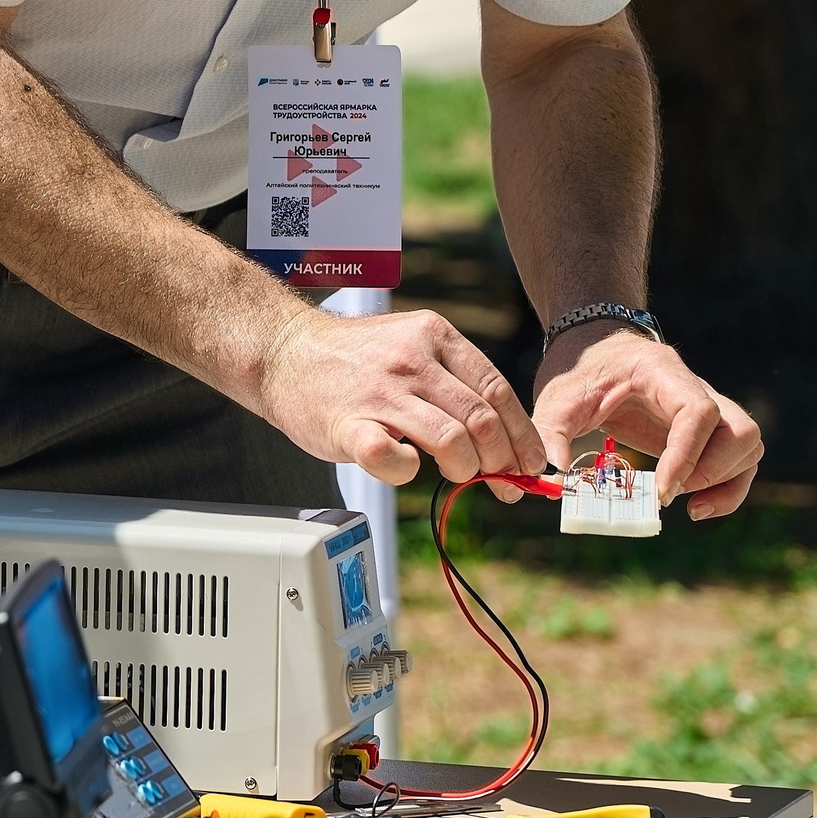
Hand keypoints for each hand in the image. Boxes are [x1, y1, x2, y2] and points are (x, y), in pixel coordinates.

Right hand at [256, 306, 545, 495]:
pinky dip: (407, 472)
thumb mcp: (410, 344)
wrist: (283, 351)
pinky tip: (404, 466)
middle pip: (481, 420)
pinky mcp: (349, 424)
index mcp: (435, 335)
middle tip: (501, 482)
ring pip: (450, 441)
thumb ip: (453, 379)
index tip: (533, 464)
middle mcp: (411, 360)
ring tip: (455, 474)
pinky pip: (393, 460)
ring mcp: (380, 392)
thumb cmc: (353, 359)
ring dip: (464, 469)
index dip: (523, 434)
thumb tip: (503, 435)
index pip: (498, 389)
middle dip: (502, 461)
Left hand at [529, 325, 762, 518]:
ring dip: (726, 482)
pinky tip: (697, 508)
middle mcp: (695, 388)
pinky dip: (729, 489)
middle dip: (712, 471)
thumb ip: (552, 433)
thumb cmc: (582, 373)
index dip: (686, 454)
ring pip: (748, 445)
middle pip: (740, 428)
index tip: (662, 490)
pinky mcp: (707, 433)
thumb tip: (556, 478)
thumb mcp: (557, 398)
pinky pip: (741, 461)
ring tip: (688, 507)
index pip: (698, 410)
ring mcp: (709, 409)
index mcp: (662, 372)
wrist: (597, 354)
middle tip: (668, 493)